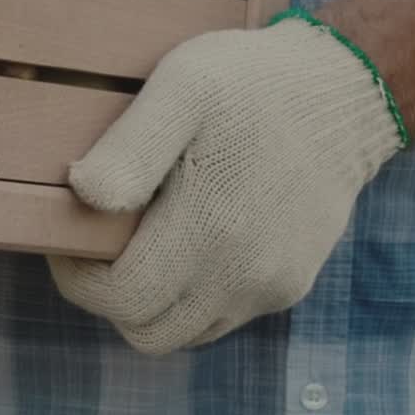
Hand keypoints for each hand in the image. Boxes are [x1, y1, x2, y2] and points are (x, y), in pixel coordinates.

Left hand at [48, 14, 404, 354]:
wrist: (345, 92)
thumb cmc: (254, 82)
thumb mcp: (184, 87)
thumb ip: (131, 147)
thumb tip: (83, 194)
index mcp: (212, 227)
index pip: (120, 298)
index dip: (79, 276)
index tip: (69, 236)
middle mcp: (245, 274)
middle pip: (146, 330)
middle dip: (109, 293)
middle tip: (99, 239)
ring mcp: (272, 286)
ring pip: (184, 332)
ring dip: (151, 300)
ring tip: (145, 236)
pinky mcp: (290, 285)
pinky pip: (222, 315)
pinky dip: (192, 294)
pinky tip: (192, 236)